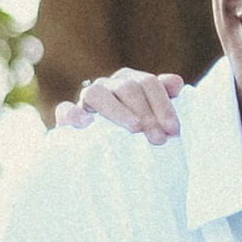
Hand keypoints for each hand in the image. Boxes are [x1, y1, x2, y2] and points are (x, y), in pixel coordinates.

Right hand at [56, 67, 186, 138]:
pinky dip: (74, 114)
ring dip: (118, 111)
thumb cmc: (136, 136)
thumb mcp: (154, 118)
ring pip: (96, 93)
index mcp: (130, 82)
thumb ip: (164, 99)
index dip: (163, 104)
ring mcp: (86, 100)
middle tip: (158, 139)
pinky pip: (65, 110)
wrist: (109, 159)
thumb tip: (176, 82)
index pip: (148, 83)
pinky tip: (88, 123)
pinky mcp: (68, 117)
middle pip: (127, 88)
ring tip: (134, 128)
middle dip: (146, 113)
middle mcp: (108, 86)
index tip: (173, 129)